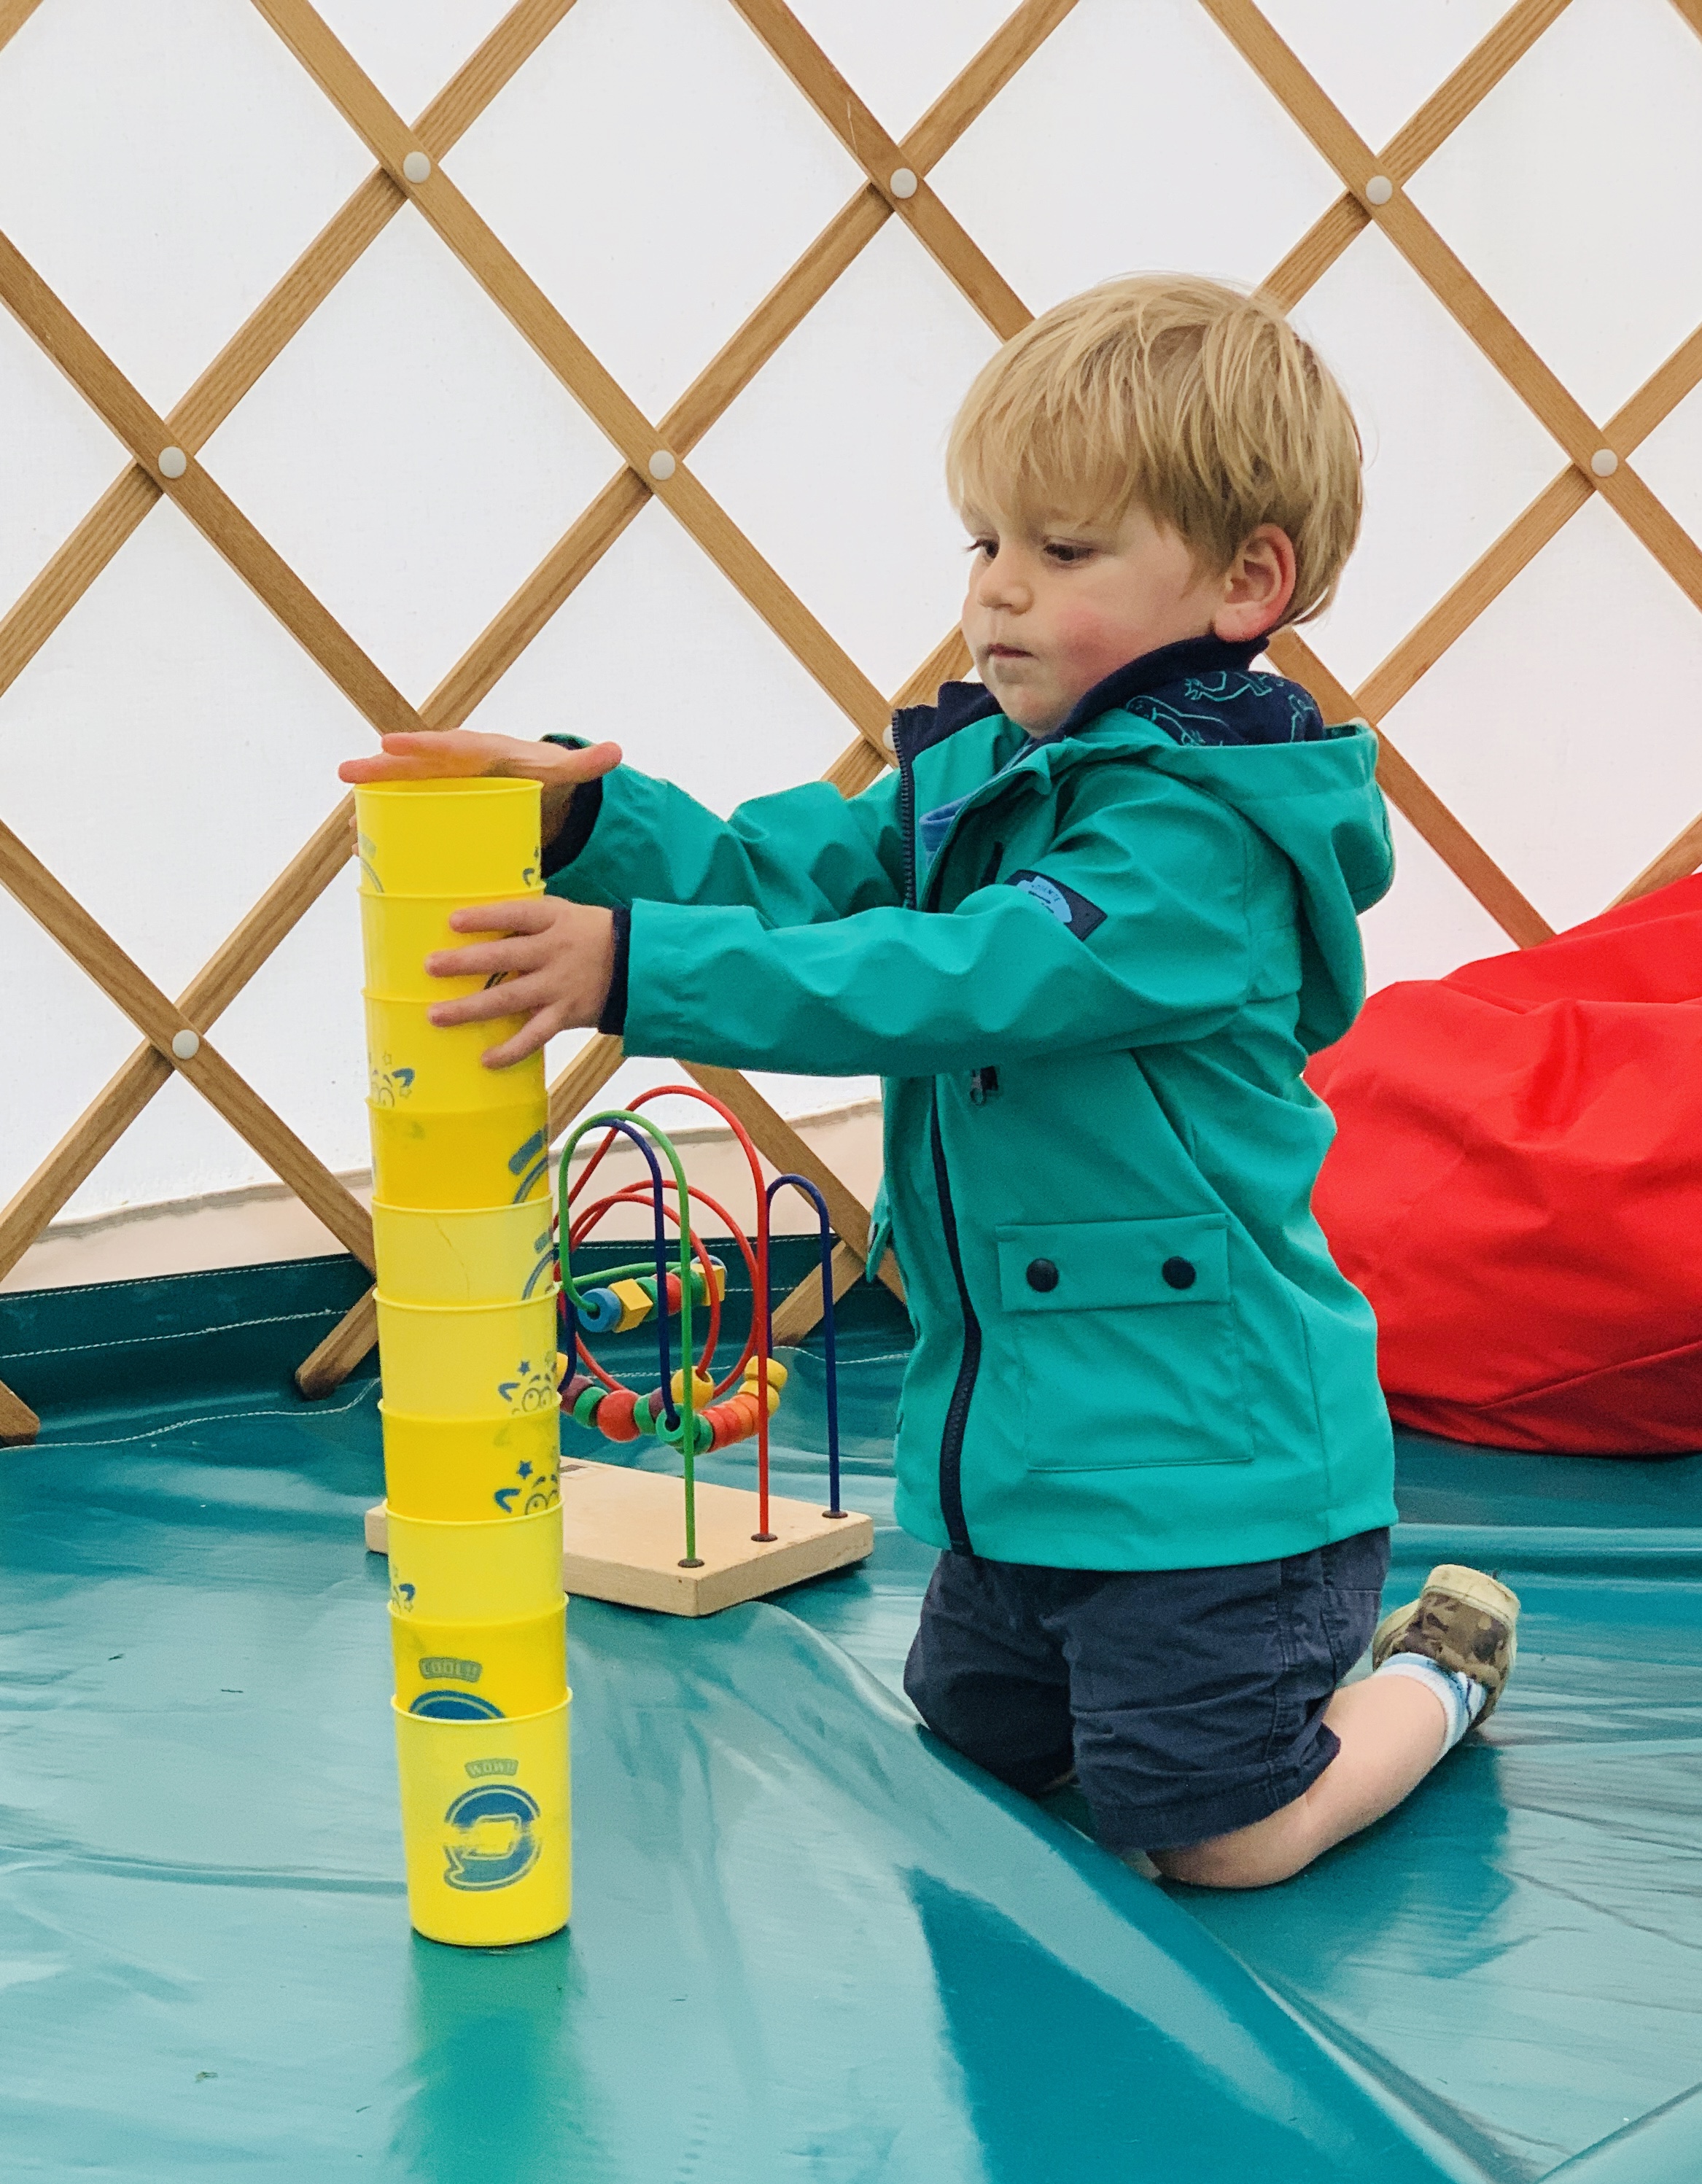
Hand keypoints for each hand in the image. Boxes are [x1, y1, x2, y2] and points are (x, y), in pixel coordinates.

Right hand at [339, 729, 620, 845]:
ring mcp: (439, 792)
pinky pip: (406, 821)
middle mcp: (450, 768)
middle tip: (346, 774)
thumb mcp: (562, 772)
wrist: (537, 790)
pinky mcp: (438, 815)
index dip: (417, 744)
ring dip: (373, 811)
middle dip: (378, 771)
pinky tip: (365, 856)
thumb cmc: (544, 776)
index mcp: (477, 752)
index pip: (444, 744)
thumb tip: (617, 751)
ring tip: (349, 831)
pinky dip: (386, 835)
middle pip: (410, 767)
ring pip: (400, 797)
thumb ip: (585, 764)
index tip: (389, 744)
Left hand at [425, 897, 615, 1067]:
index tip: (453, 922)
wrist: (637, 964)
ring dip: (471, 1008)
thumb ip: (526, 918)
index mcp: (552, 921)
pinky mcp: (564, 1015)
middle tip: (431, 967)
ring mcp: (557, 987)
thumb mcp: (563, 913)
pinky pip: (534, 1036)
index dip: (485, 918)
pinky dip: (511, 1050)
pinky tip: (486, 1059)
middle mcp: (552, 953)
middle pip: (504, 958)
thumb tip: (477, 918)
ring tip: (436, 1015)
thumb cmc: (589, 933)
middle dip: (465, 963)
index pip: (515, 915)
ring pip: (510, 999)